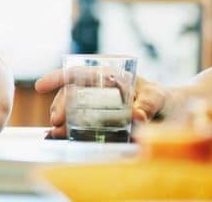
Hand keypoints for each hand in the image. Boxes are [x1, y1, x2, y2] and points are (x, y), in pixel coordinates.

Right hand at [35, 69, 168, 138]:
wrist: (172, 113)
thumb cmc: (163, 98)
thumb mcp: (158, 98)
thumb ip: (148, 104)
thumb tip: (138, 116)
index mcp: (106, 75)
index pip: (76, 73)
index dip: (56, 78)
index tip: (39, 86)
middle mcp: (96, 89)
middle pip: (70, 94)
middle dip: (59, 106)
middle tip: (57, 122)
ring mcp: (95, 105)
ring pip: (71, 109)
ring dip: (62, 120)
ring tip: (57, 133)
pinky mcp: (98, 121)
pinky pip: (79, 124)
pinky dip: (69, 131)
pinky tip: (61, 137)